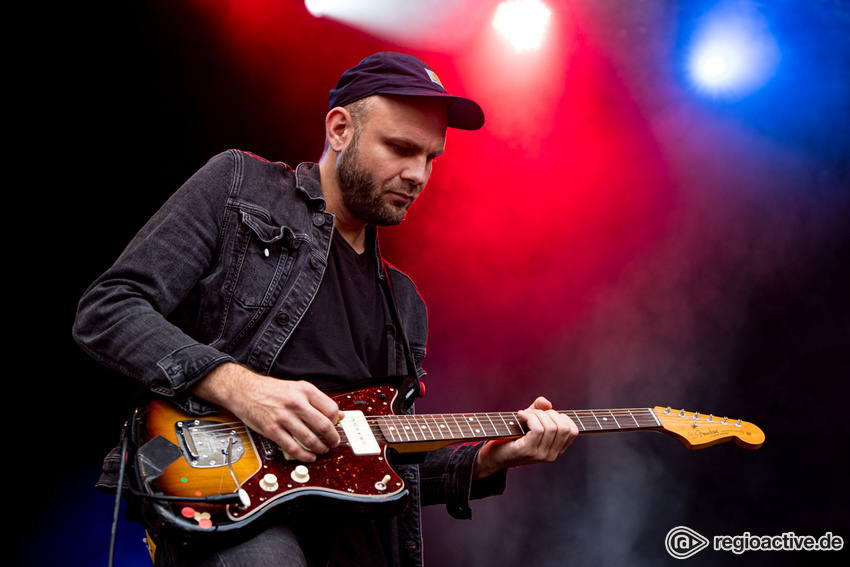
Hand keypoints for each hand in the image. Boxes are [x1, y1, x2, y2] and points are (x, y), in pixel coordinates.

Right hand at [192, 363, 342, 461]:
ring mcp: (284, 418)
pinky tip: (308, 456)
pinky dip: (304, 455)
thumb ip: (317, 400)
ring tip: (322, 450)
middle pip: (324, 426)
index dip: (336, 422)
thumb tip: (338, 415)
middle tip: (333, 443)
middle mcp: (296, 403)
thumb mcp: (297, 388)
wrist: (244, 390)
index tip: (335, 427)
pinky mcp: (272, 430)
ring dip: (320, 449)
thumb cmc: (270, 390)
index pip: (331, 409)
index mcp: (305, 390)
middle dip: (332, 439)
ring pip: (310, 439)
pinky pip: (293, 448)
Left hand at [473, 396, 577, 478]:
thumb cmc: (511, 436)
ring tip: (524, 414)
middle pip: (563, 427)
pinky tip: (520, 415)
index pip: (573, 431)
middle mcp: (551, 455)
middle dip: (549, 413)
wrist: (492, 455)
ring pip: (551, 427)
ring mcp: (540, 455)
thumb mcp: (529, 420)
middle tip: (532, 413)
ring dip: (536, 414)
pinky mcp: (528, 451)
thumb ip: (540, 409)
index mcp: (556, 449)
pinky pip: (538, 429)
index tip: (546, 414)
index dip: (562, 417)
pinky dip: (530, 417)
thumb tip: (546, 403)